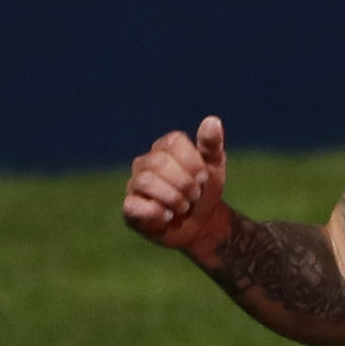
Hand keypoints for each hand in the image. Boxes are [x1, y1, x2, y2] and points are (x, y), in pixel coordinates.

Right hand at [123, 116, 232, 258]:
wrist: (200, 225)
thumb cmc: (204, 190)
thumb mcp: (214, 167)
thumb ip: (211, 144)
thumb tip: (212, 120)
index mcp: (165, 147)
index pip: (173, 142)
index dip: (192, 161)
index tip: (203, 177)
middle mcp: (146, 162)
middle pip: (159, 163)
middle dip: (184, 182)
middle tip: (195, 195)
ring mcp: (135, 184)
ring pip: (146, 181)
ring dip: (172, 197)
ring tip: (184, 206)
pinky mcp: (130, 208)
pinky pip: (132, 205)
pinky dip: (154, 212)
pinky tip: (167, 216)